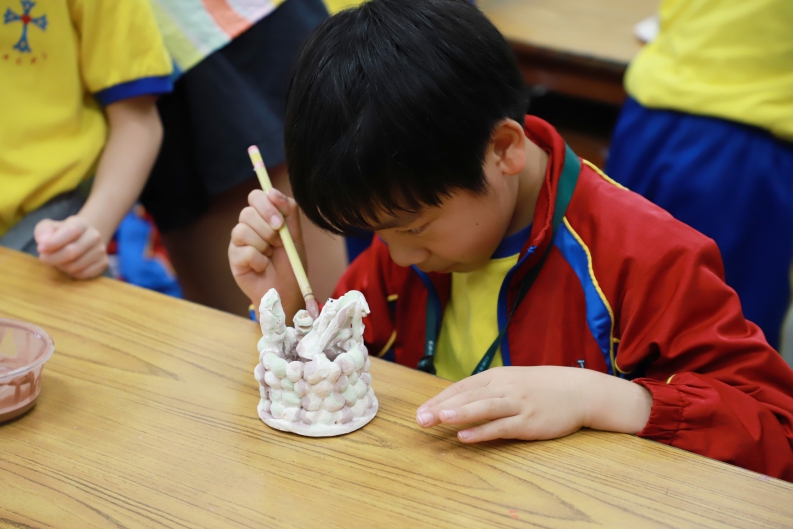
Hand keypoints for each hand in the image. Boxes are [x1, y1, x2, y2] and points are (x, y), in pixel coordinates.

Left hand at [34, 216, 107, 278]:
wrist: (82, 239)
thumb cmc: (61, 234)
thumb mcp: (48, 228)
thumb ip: (43, 232)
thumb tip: (43, 241)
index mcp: (82, 223)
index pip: (71, 232)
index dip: (54, 242)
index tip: (40, 249)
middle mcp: (95, 235)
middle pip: (72, 252)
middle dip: (53, 258)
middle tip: (44, 258)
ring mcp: (101, 250)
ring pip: (76, 265)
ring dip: (62, 266)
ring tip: (59, 260)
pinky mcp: (103, 263)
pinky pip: (83, 274)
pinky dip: (71, 273)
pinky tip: (69, 266)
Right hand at [228, 188, 305, 319]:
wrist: (287, 290)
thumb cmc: (290, 262)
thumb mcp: (296, 235)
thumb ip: (289, 211)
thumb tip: (273, 192)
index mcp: (263, 217)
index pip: (255, 196)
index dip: (267, 206)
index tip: (280, 222)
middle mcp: (248, 226)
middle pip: (247, 212)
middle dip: (267, 228)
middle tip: (278, 243)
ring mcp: (239, 242)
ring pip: (243, 230)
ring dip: (264, 245)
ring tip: (270, 256)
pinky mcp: (234, 258)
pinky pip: (245, 251)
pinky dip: (259, 260)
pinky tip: (263, 267)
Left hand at [416, 366, 651, 442]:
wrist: (579, 391)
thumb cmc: (541, 387)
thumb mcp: (512, 381)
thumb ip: (487, 390)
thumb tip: (459, 401)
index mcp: (497, 377)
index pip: (462, 387)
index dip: (440, 398)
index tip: (421, 409)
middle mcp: (504, 388)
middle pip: (467, 397)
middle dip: (441, 407)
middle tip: (419, 418)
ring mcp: (517, 404)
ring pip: (483, 408)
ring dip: (460, 413)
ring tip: (438, 419)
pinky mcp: (528, 422)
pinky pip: (501, 427)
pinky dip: (482, 431)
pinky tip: (466, 435)